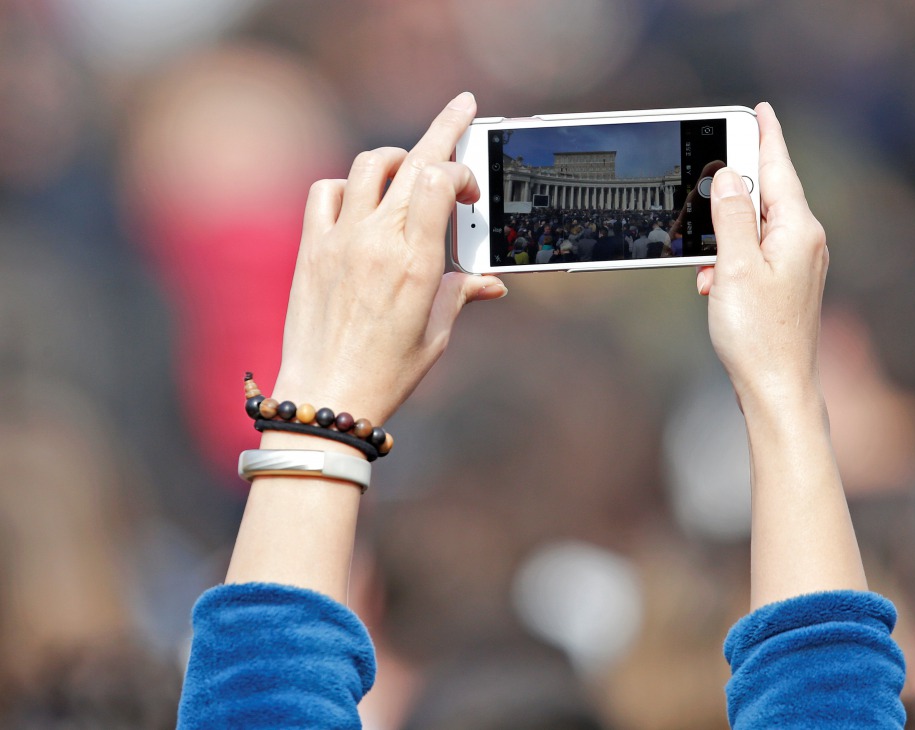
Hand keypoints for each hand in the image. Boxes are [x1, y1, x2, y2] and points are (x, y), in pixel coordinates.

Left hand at [271, 92, 505, 424]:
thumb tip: (490, 282)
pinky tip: (362, 202)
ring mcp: (341, 241)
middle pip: (412, 161)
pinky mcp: (312, 249)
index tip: (472, 187)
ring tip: (412, 167)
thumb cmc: (386, 373)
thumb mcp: (437, 334)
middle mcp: (378, 242)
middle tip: (464, 107)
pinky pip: (326, 191)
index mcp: (417, 263)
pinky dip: (348, 186)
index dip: (462, 169)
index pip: (440, 179)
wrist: (325, 397)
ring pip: (369, 165)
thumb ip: (461, 293)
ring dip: (397, 156)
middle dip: (445, 128)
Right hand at [699, 102, 827, 410]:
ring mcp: (798, 264)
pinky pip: (754, 255)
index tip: (760, 109)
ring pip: (755, 228)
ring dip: (724, 235)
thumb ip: (730, 216)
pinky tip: (711, 282)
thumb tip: (726, 178)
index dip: (765, 136)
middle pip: (766, 195)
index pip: (779, 168)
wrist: (777, 389)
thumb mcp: (735, 266)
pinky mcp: (786, 285)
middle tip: (709, 169)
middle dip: (733, 189)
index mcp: (799, 229)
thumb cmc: (759, 334)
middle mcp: (805, 242)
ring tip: (703, 256)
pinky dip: (729, 260)